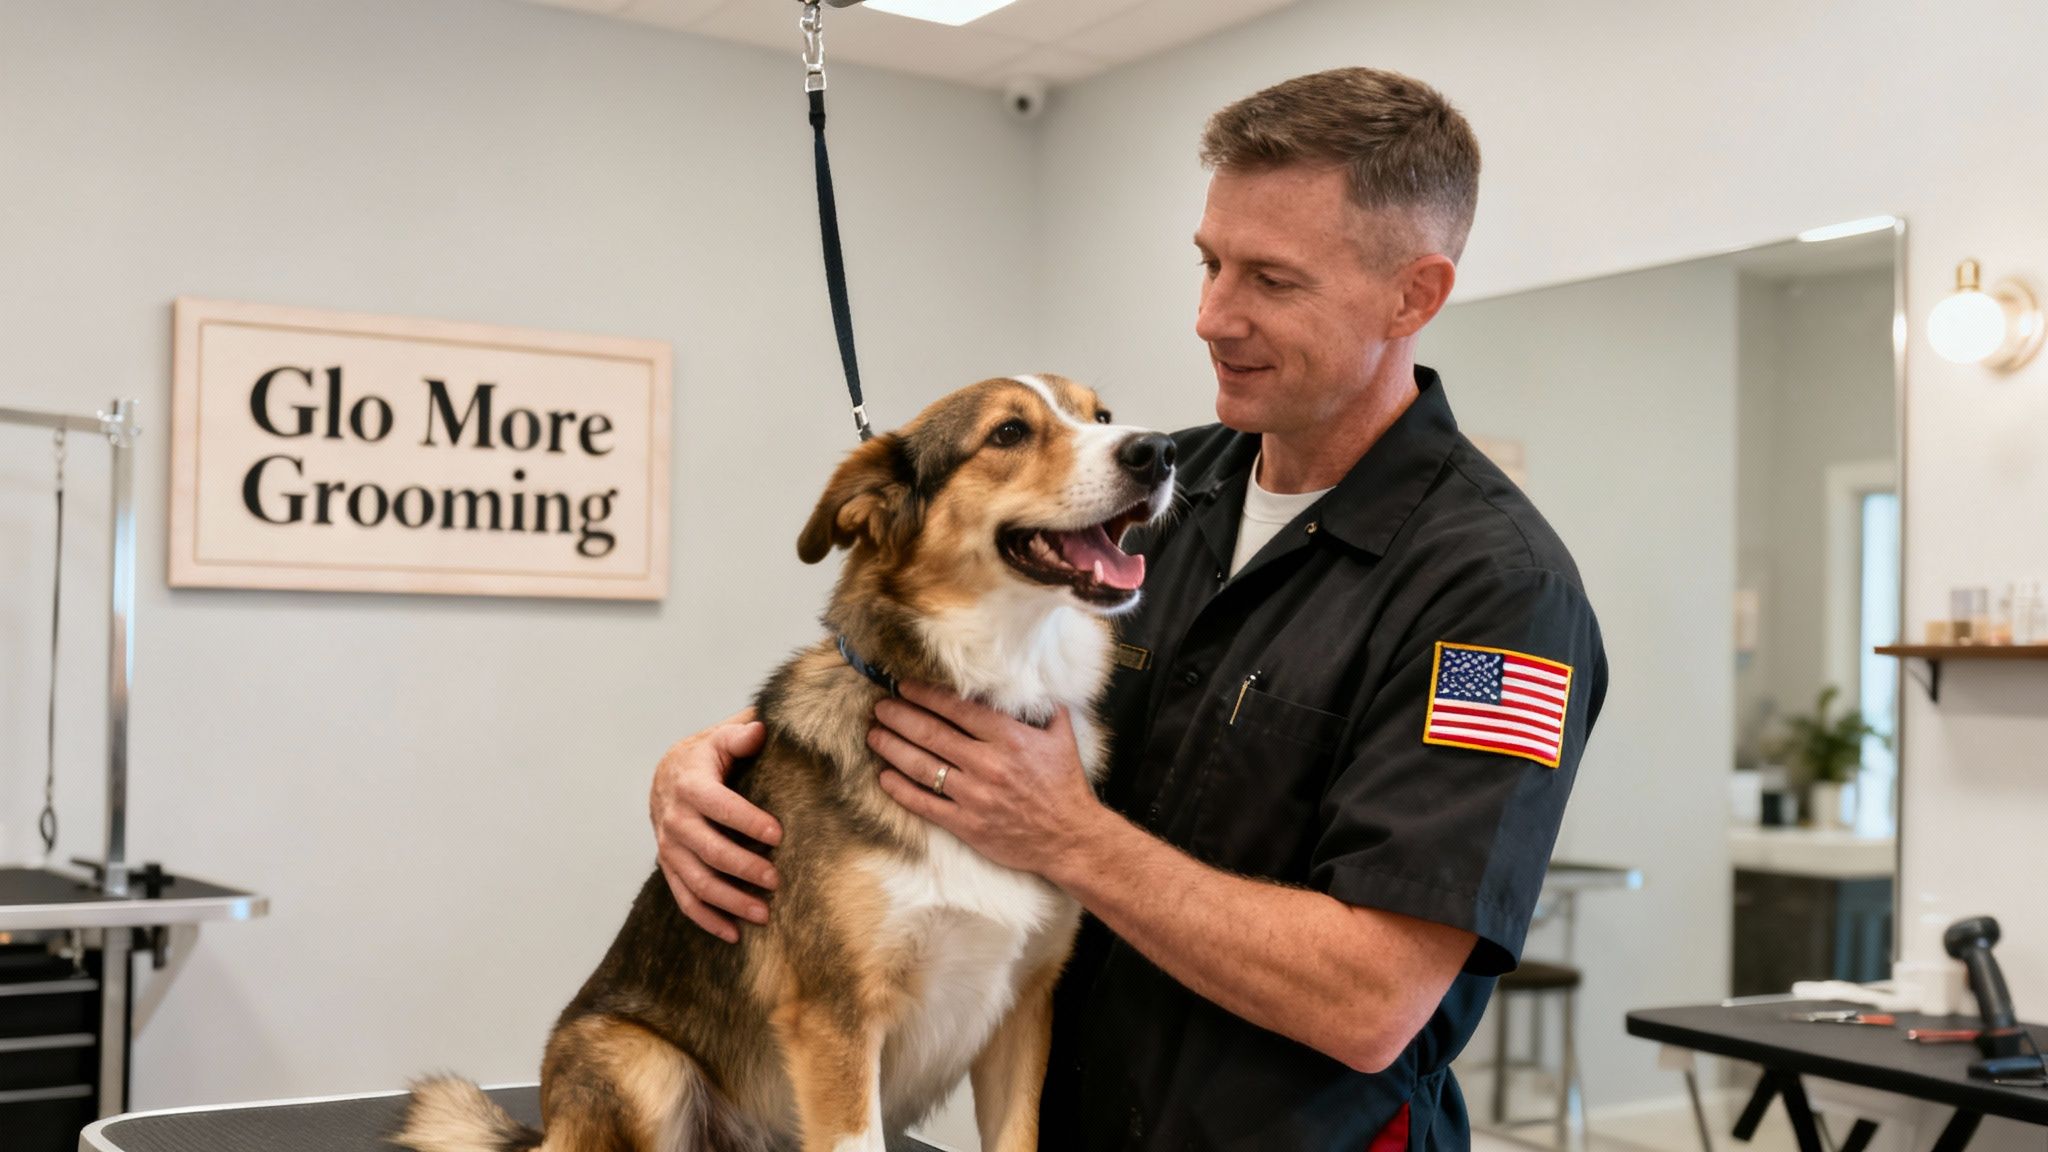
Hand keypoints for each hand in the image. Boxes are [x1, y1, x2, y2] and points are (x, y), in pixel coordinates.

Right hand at [650, 707, 780, 942]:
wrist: (666, 775)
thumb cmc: (705, 757)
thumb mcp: (719, 738)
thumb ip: (739, 735)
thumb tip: (760, 729)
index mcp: (690, 786)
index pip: (720, 807)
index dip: (748, 821)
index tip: (778, 835)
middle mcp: (675, 820)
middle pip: (710, 852)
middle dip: (744, 868)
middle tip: (777, 880)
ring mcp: (669, 848)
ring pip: (697, 882)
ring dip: (730, 901)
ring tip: (764, 915)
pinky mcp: (669, 867)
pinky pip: (685, 899)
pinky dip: (708, 920)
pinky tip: (734, 934)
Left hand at [869, 681, 1103, 876]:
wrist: (1070, 838)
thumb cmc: (1065, 786)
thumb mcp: (1061, 738)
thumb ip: (1043, 708)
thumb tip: (1028, 683)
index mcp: (1010, 739)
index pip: (957, 710)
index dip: (926, 696)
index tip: (904, 686)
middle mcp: (988, 765)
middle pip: (932, 734)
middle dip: (901, 717)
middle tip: (880, 707)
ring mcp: (975, 796)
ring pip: (923, 767)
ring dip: (893, 748)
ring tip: (874, 735)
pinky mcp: (967, 825)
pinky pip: (926, 804)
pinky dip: (901, 790)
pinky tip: (884, 777)